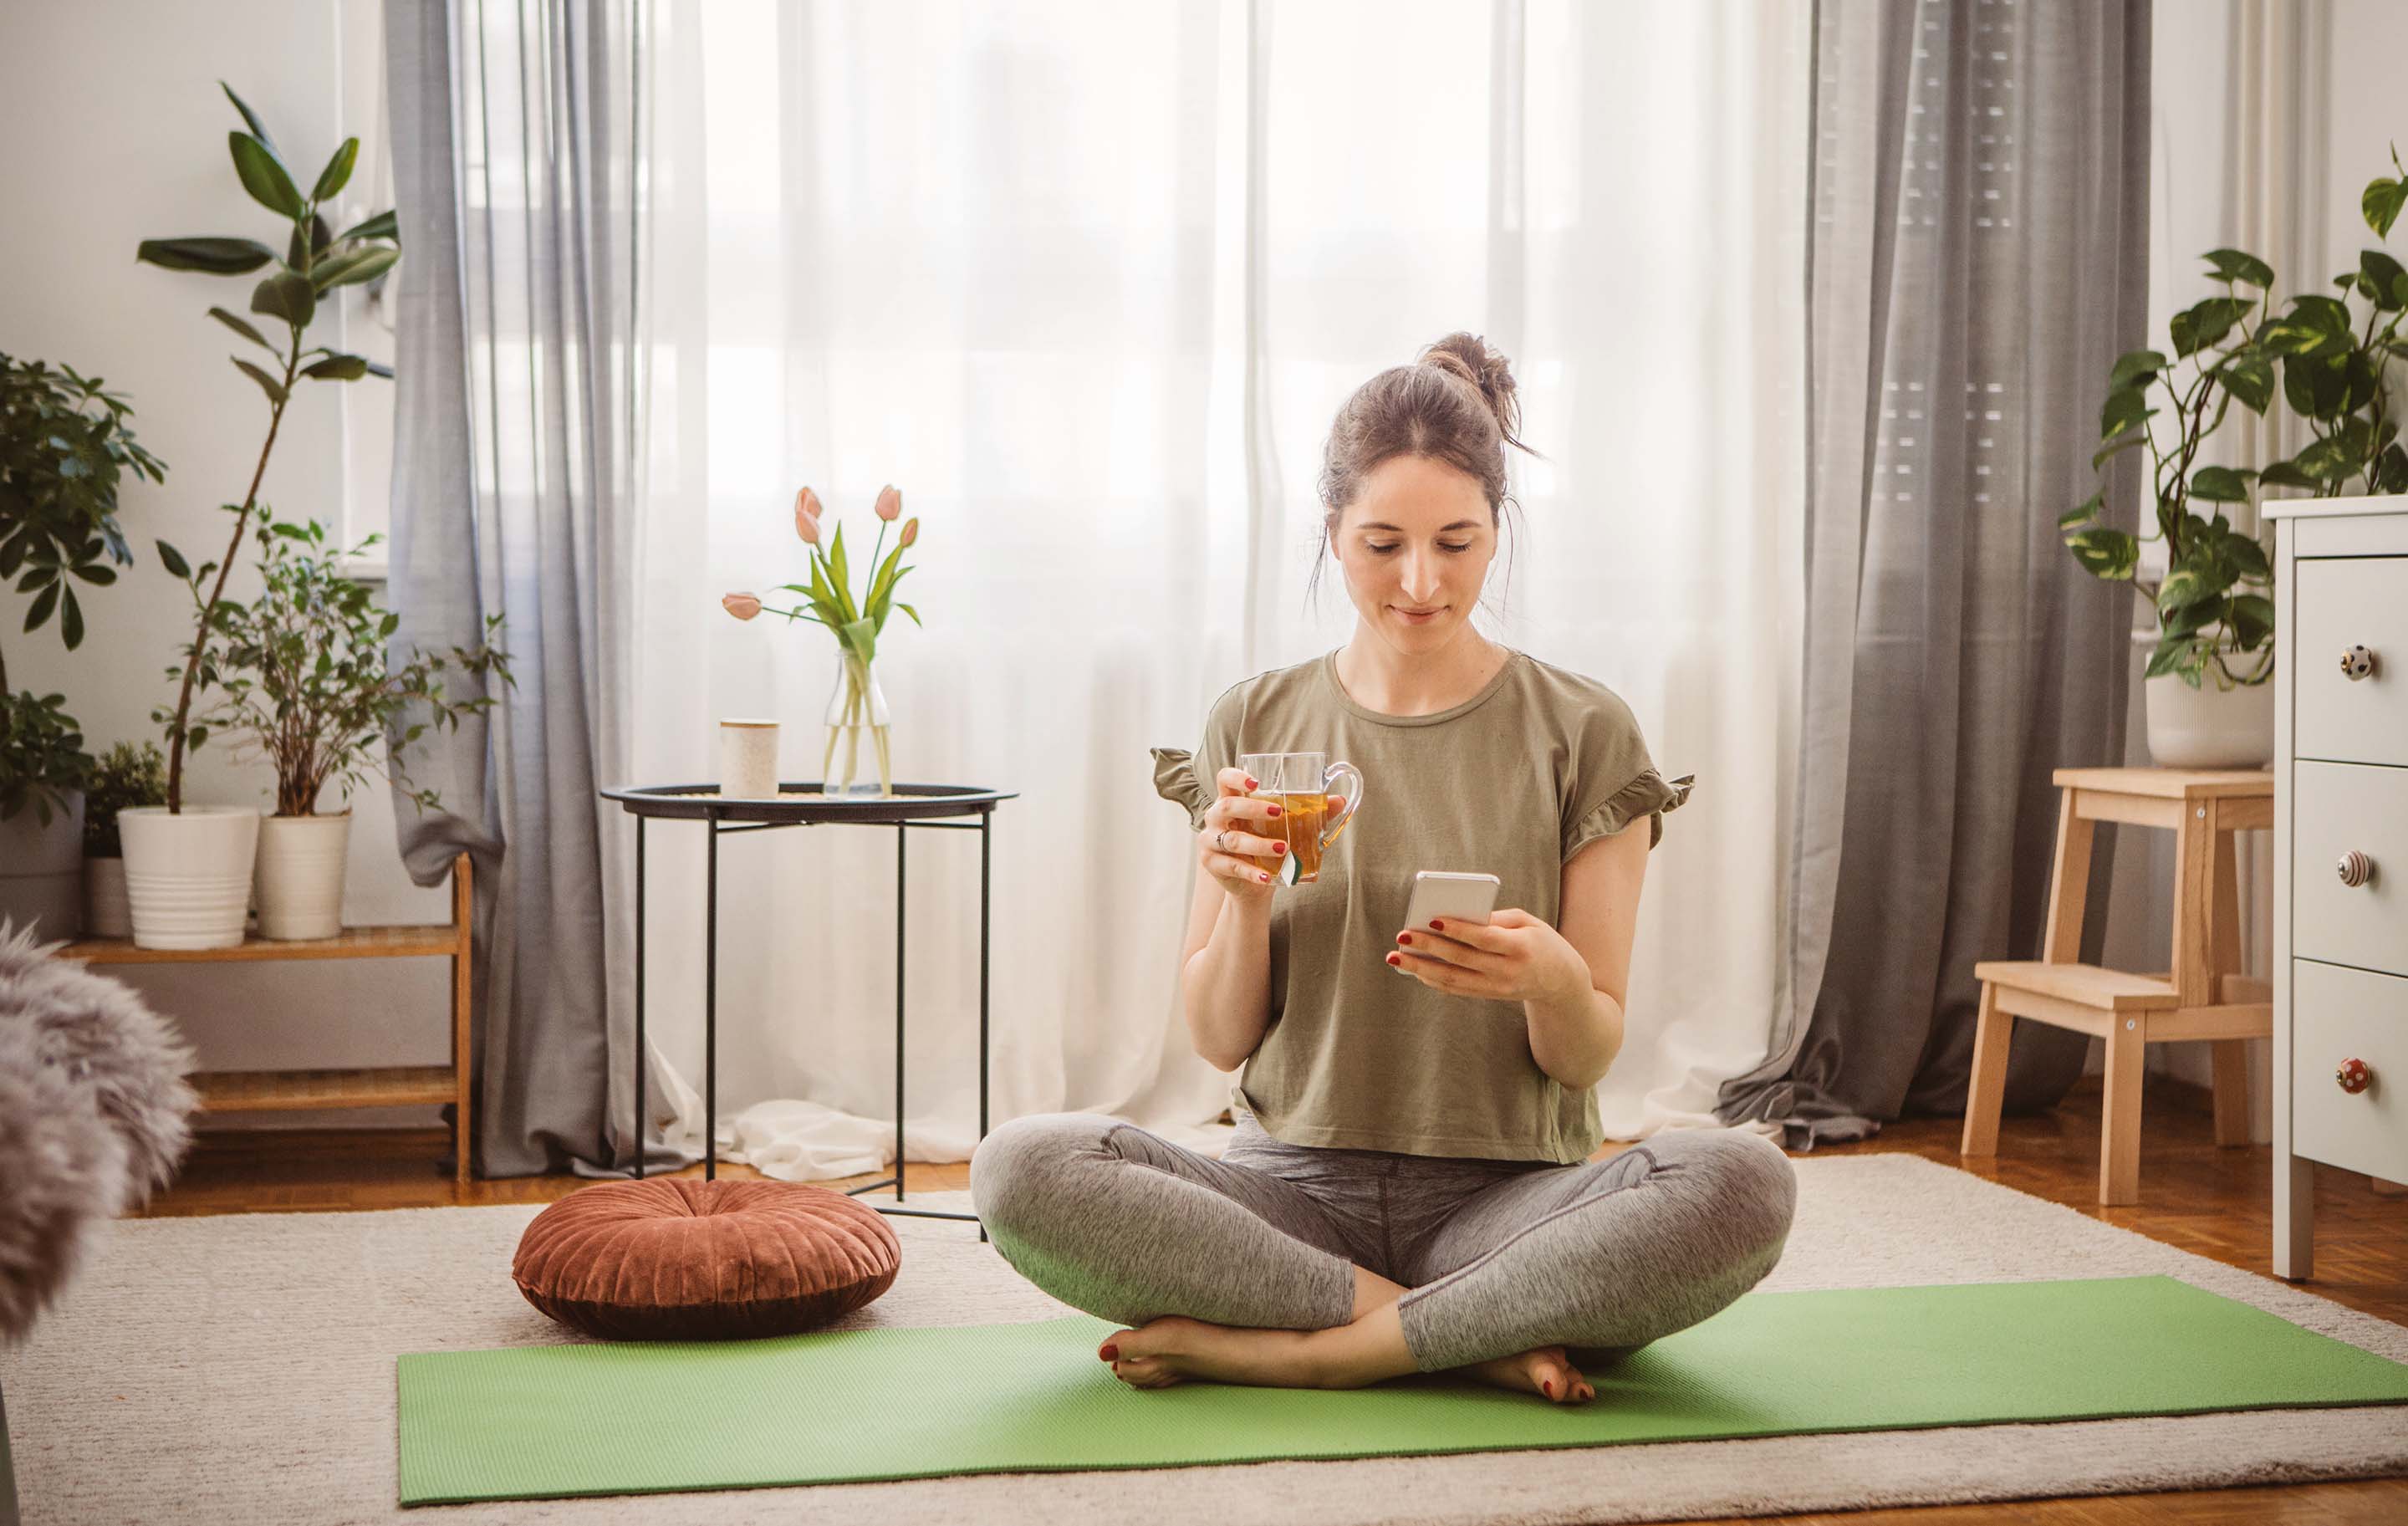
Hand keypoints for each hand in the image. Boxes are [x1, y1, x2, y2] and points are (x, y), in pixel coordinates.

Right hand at [1196, 768, 1346, 901]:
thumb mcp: (1283, 827)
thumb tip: (1339, 800)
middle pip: (1227, 806)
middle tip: (1278, 813)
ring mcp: (1210, 841)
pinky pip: (1233, 867)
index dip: (1236, 777)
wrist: (1253, 884)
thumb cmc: (1266, 845)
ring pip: (1232, 839)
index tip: (1256, 783)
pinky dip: (1252, 873)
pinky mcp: (1212, 864)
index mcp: (1230, 800)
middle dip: (1252, 808)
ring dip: (1258, 844)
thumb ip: (1308, 812)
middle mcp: (1216, 818)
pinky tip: (1268, 877)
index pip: (1225, 779)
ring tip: (1283, 848)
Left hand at [1386, 906, 1589, 1004]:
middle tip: (1402, 936)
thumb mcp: (1528, 922)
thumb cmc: (1541, 941)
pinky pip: (1457, 989)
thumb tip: (1459, 915)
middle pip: (1462, 959)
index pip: (1483, 939)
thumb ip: (1496, 918)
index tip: (1431, 920)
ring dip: (1421, 968)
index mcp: (1520, 948)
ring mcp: (1498, 988)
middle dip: (1429, 948)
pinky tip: (1415, 969)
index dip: (1457, 930)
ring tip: (1397, 957)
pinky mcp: (1490, 996)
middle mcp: (1508, 971)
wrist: (1561, 981)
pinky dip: (1433, 980)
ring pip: (1454, 979)